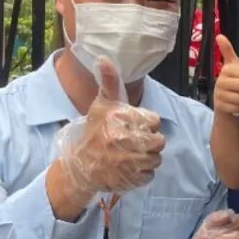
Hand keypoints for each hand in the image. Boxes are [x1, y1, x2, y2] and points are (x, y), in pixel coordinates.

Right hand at [55, 58, 164, 199]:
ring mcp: (124, 163)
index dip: (148, 123)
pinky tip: (131, 168)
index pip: (154, 120)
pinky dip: (143, 174)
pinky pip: (149, 176)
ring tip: (135, 155)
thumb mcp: (101, 105)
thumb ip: (109, 83)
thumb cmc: (95, 131)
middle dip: (152, 142)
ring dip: (149, 158)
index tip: (136, 125)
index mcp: (118, 120)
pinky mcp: (126, 180)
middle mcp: (121, 141)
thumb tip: (104, 58)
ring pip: (156, 159)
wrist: (79, 166)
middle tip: (138, 142)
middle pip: (159, 141)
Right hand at [213, 35, 238, 115]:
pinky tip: (235, 105)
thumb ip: (227, 51)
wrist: (223, 101)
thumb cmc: (232, 81)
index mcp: (226, 70)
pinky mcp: (220, 107)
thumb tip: (219, 35)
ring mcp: (219, 94)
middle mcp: (220, 81)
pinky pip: (238, 108)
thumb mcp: (232, 65)